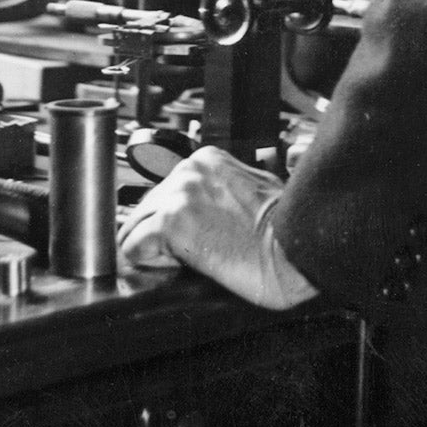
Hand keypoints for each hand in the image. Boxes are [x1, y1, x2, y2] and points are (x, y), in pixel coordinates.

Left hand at [118, 146, 319, 309]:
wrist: (293, 250)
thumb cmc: (283, 228)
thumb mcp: (255, 188)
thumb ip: (224, 188)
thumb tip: (209, 206)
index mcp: (207, 160)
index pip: (166, 189)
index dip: (175, 217)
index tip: (190, 235)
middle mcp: (188, 171)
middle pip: (146, 206)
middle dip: (160, 232)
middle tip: (188, 253)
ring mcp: (177, 195)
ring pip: (135, 225)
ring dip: (153, 247)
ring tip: (184, 261)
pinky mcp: (170, 223)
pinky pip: (133, 247)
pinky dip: (147, 261)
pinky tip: (175, 266)